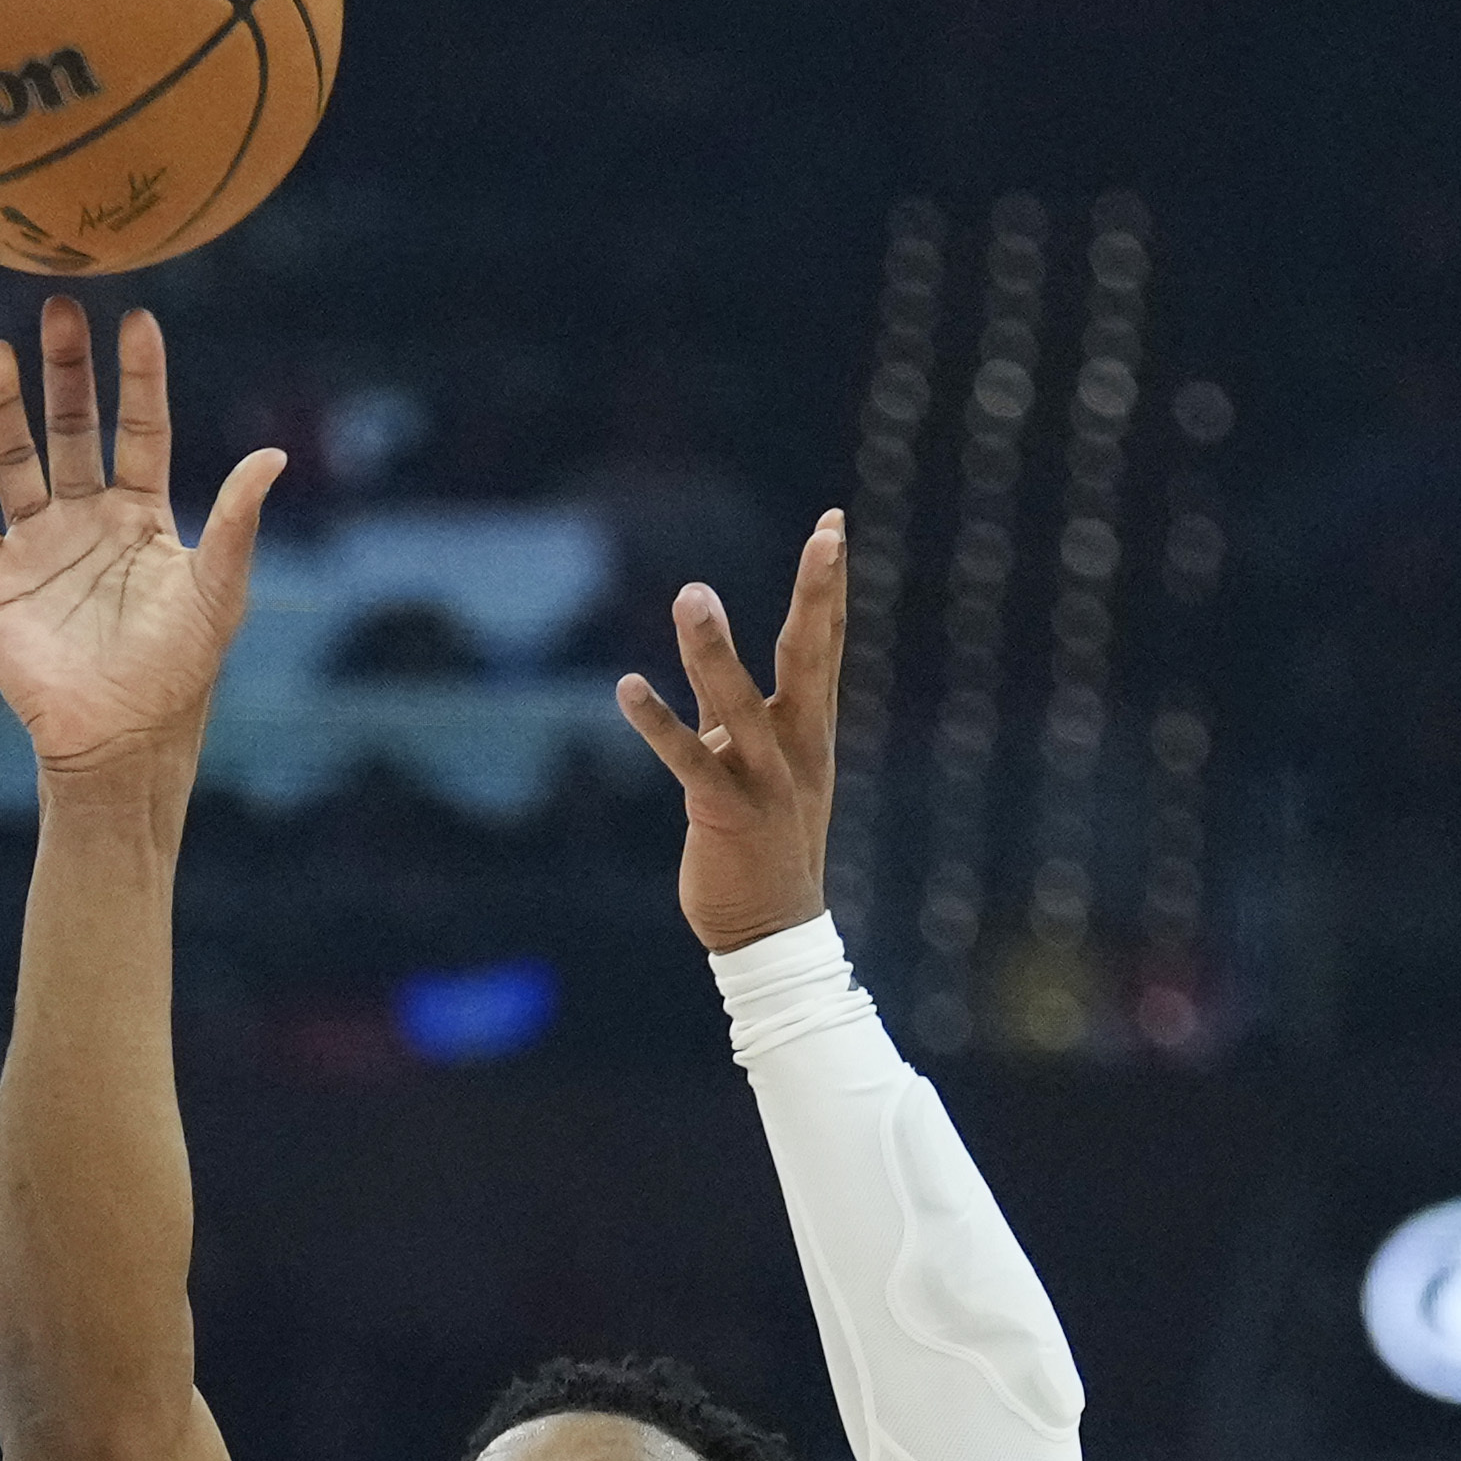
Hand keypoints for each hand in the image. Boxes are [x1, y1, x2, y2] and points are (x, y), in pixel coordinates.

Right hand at [0, 298, 284, 779]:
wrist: (120, 741)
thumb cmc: (179, 671)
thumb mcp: (217, 591)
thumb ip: (236, 523)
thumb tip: (273, 457)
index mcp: (140, 514)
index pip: (138, 428)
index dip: (137, 377)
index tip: (136, 319)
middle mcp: (85, 519)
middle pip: (70, 428)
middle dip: (63, 370)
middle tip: (58, 306)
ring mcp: (36, 547)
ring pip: (13, 461)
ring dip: (3, 408)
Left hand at [611, 521, 848, 949]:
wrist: (772, 933)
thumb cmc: (763, 846)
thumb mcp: (756, 766)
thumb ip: (731, 712)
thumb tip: (708, 665)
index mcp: (810, 732)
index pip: (823, 646)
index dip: (828, 587)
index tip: (833, 526)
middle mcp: (799, 749)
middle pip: (810, 658)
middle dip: (819, 595)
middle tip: (828, 534)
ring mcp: (767, 783)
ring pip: (743, 703)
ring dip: (714, 649)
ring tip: (691, 592)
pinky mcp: (726, 815)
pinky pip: (689, 763)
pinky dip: (657, 724)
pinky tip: (627, 686)